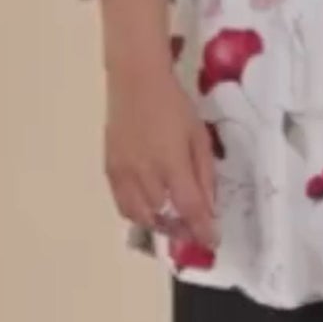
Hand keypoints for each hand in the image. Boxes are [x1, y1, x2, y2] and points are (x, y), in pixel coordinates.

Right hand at [99, 0, 218, 250]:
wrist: (136, 81)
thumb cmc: (174, 104)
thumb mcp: (199, 136)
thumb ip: (204, 174)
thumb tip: (208, 207)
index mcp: (172, 163)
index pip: (189, 209)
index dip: (202, 230)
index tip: (212, 241)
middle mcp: (145, 173)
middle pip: (164, 218)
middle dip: (182, 230)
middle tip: (194, 230)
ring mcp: (124, 173)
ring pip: (140, 216)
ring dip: (159, 226)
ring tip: (173, 223)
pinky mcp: (110, 169)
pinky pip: (122, 205)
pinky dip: (138, 214)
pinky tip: (151, 209)